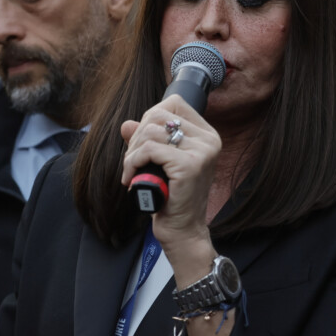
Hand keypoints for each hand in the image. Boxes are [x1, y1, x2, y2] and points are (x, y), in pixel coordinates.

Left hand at [119, 94, 221, 249]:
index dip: (150, 118)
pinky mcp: (189, 165)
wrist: (183, 231)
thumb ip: (146, 141)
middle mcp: (209, 140)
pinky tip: (132, 179)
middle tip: (133, 162)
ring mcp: (202, 152)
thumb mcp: (159, 163)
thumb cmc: (172, 198)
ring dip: (132, 153)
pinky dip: (133, 163)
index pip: (174, 103)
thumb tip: (127, 124)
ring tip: (132, 172)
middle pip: (158, 114)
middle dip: (137, 137)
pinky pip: (149, 150)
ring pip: (150, 131)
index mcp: (207, 135)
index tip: (142, 143)